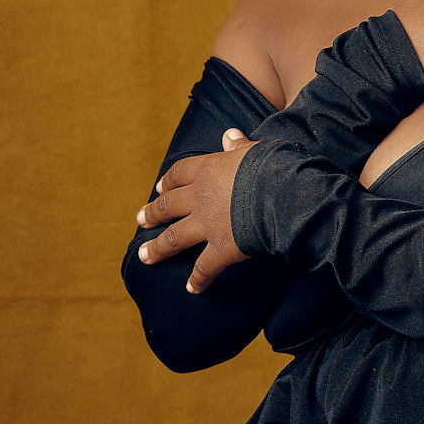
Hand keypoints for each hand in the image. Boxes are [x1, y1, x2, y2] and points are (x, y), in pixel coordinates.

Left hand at [134, 128, 257, 293]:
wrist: (281, 193)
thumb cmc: (272, 166)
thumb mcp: (254, 150)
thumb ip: (238, 146)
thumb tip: (228, 135)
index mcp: (208, 170)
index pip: (179, 174)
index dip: (168, 182)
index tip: (158, 188)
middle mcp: (200, 198)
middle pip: (168, 206)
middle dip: (153, 214)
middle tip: (141, 220)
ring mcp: (207, 225)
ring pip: (175, 238)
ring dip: (158, 248)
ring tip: (145, 256)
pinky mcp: (221, 249)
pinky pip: (204, 268)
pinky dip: (198, 280)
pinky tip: (192, 289)